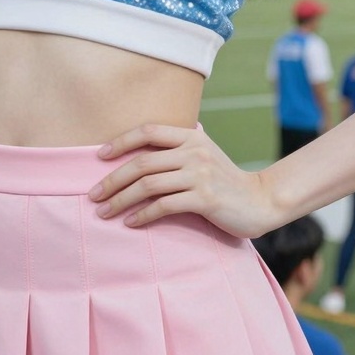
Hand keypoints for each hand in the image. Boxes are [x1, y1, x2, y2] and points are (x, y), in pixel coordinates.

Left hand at [88, 124, 275, 238]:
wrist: (260, 201)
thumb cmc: (225, 180)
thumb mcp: (204, 155)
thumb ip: (178, 149)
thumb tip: (139, 151)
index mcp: (191, 137)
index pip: (148, 131)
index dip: (121, 142)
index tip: (99, 156)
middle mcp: (194, 152)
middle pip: (142, 163)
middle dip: (112, 180)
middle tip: (93, 195)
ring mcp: (200, 175)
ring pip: (148, 186)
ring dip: (120, 201)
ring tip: (104, 212)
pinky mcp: (204, 199)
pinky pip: (164, 206)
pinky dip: (142, 215)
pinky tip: (130, 223)